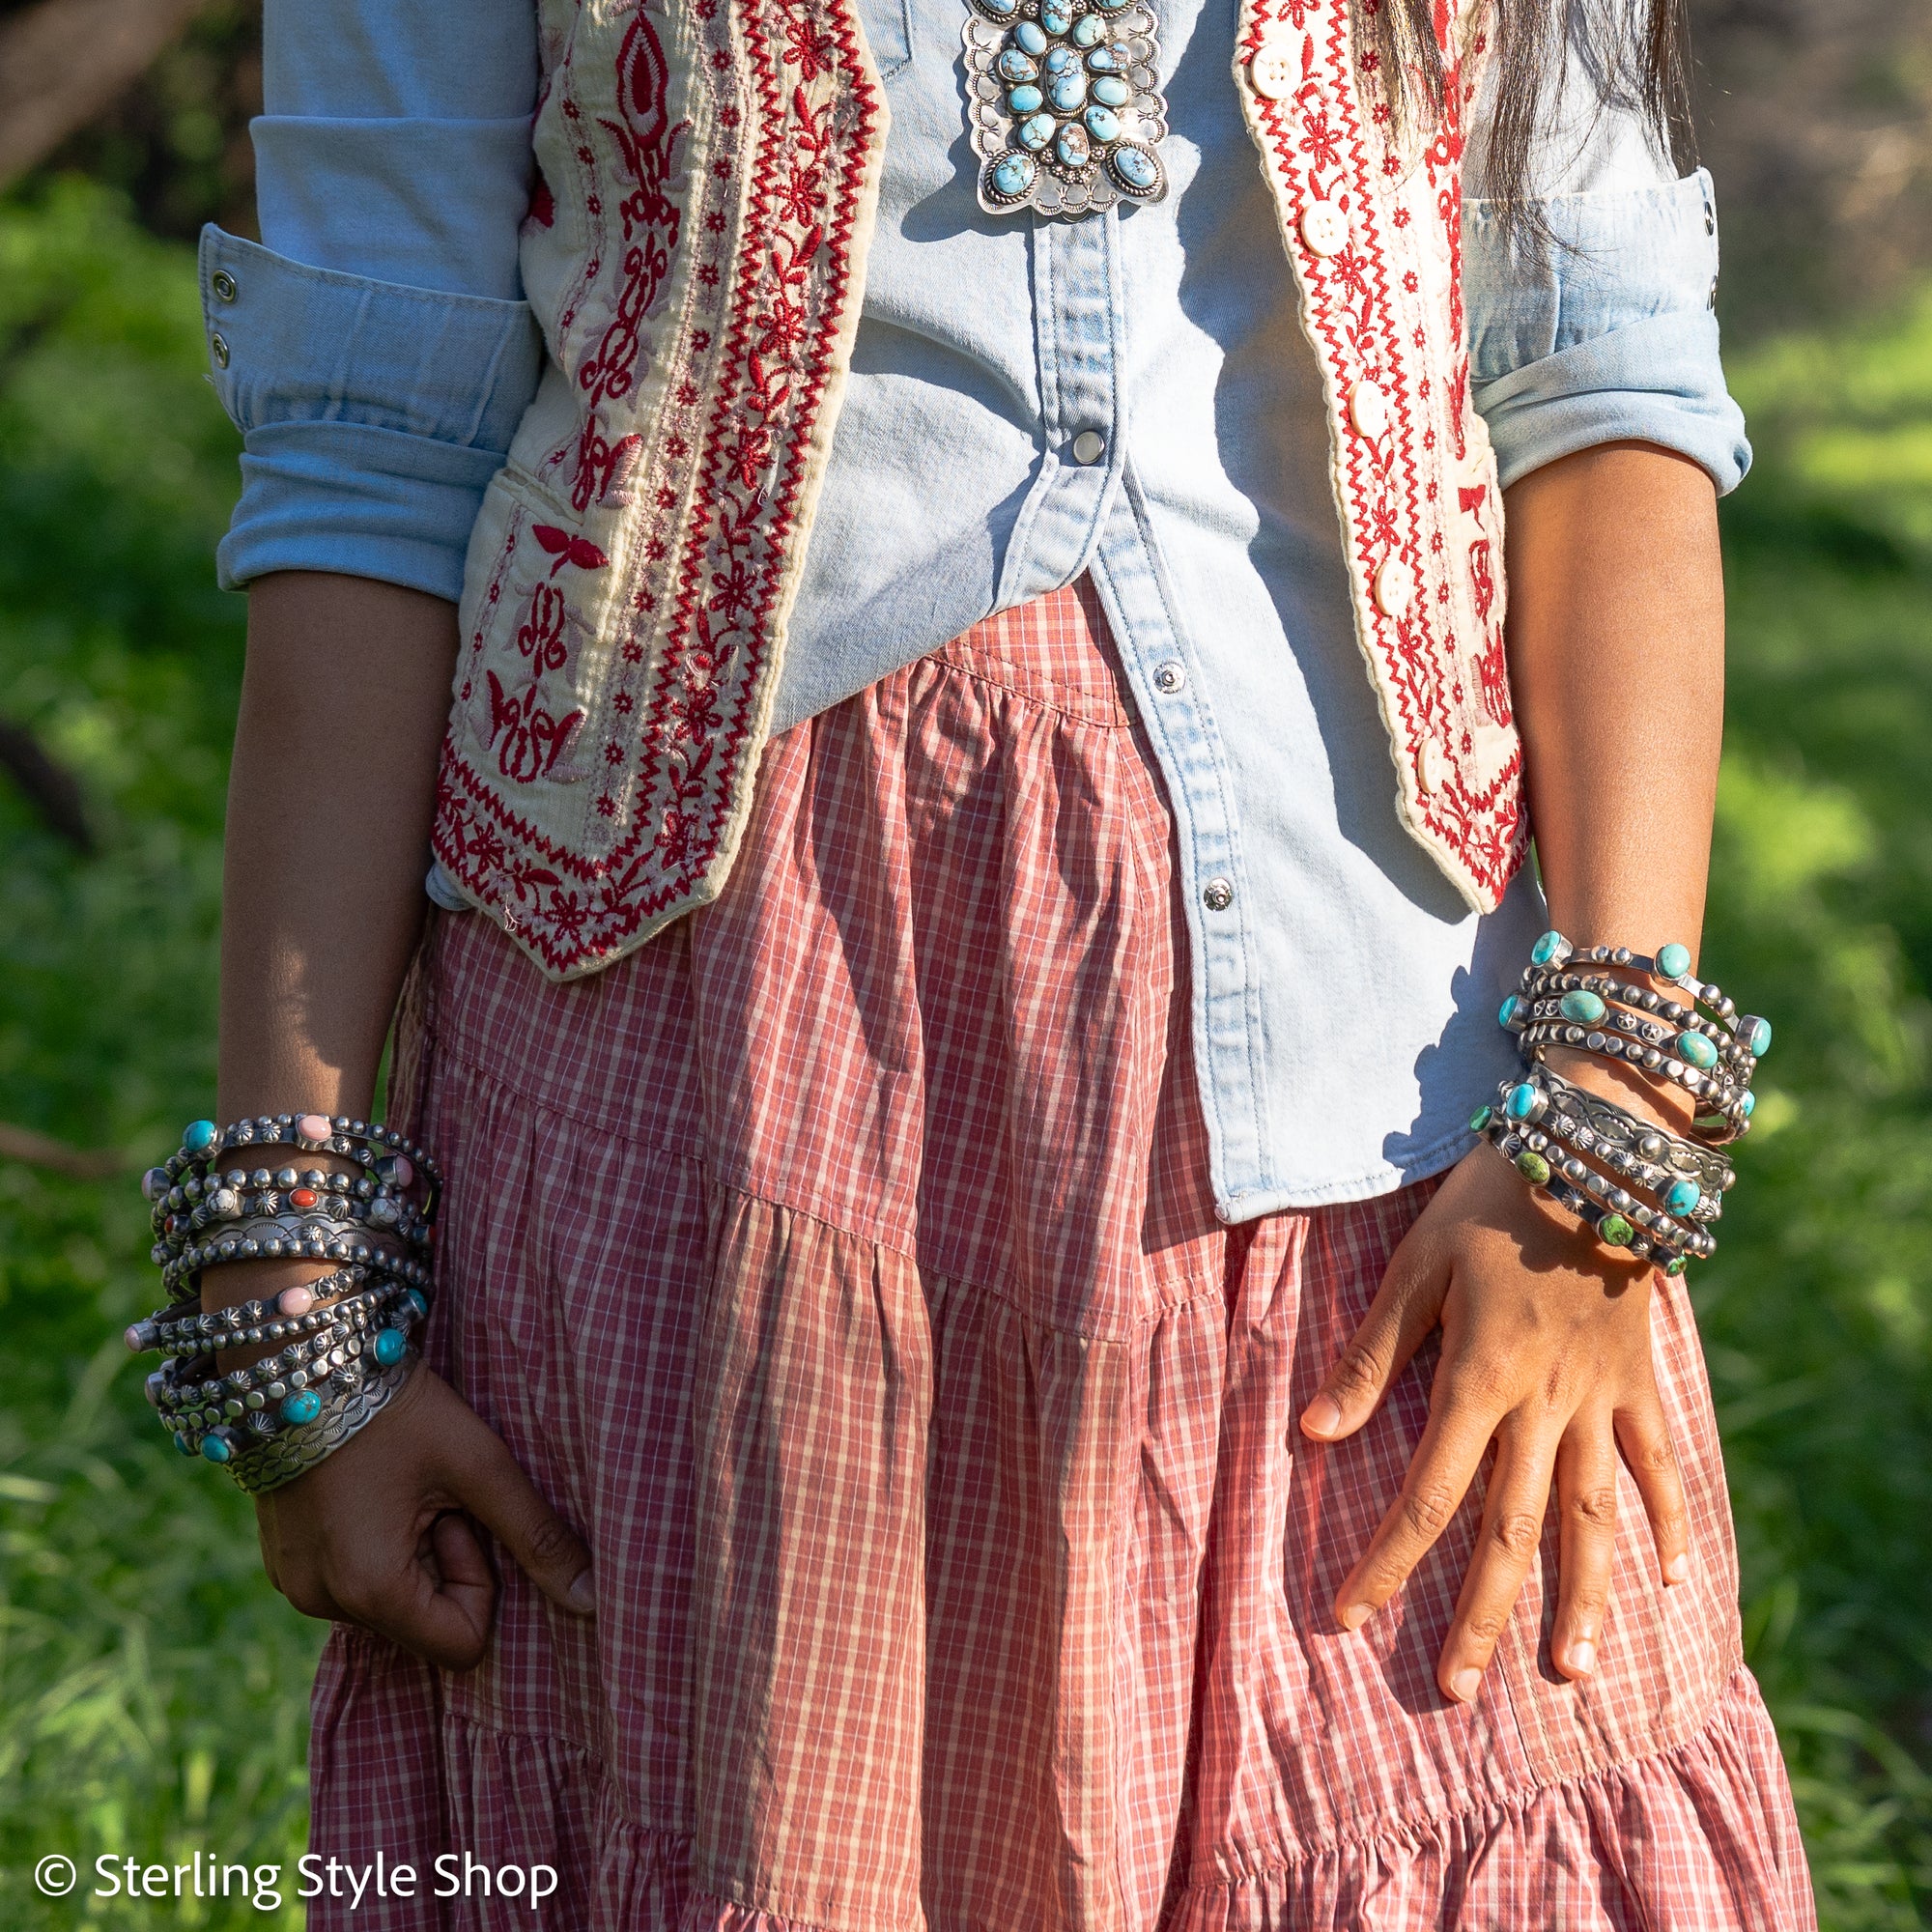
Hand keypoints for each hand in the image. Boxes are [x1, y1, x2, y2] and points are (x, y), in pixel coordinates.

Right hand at [253, 1364, 594, 1670]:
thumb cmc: (396, 1407)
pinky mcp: (286, 1565)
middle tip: (430, 1490)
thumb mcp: (479, 1464)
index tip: (460, 1514)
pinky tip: (373, 1486)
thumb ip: (538, 1536)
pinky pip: (355, 1581)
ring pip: (394, 1600)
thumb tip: (594, 1601)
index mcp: (370, 1592)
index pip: (462, 1643)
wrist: (303, 1359)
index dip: (478, 1580)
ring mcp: (297, 1587)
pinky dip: (378, 1544)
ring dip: (413, 1549)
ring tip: (400, 1482)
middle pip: (426, 1622)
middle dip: (445, 1559)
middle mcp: (324, 1604)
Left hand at [1300, 1141, 1688, 1702]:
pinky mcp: (1641, 1380)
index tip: (1348, 1617)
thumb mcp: (1413, 1268)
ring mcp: (1602, 1398)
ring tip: (1567, 1673)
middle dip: (1478, 1613)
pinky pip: (1659, 1465)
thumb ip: (1369, 1358)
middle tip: (1453, 1689)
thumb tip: (1311, 1435)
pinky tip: (1665, 1580)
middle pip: (1509, 1529)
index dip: (1386, 1562)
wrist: (1589, 1151)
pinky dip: (1666, 1521)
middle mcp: (1546, 1404)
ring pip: (1593, 1517)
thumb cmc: (1485, 1205)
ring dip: (1580, 1598)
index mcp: (1481, 1378)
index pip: (1425, 1494)